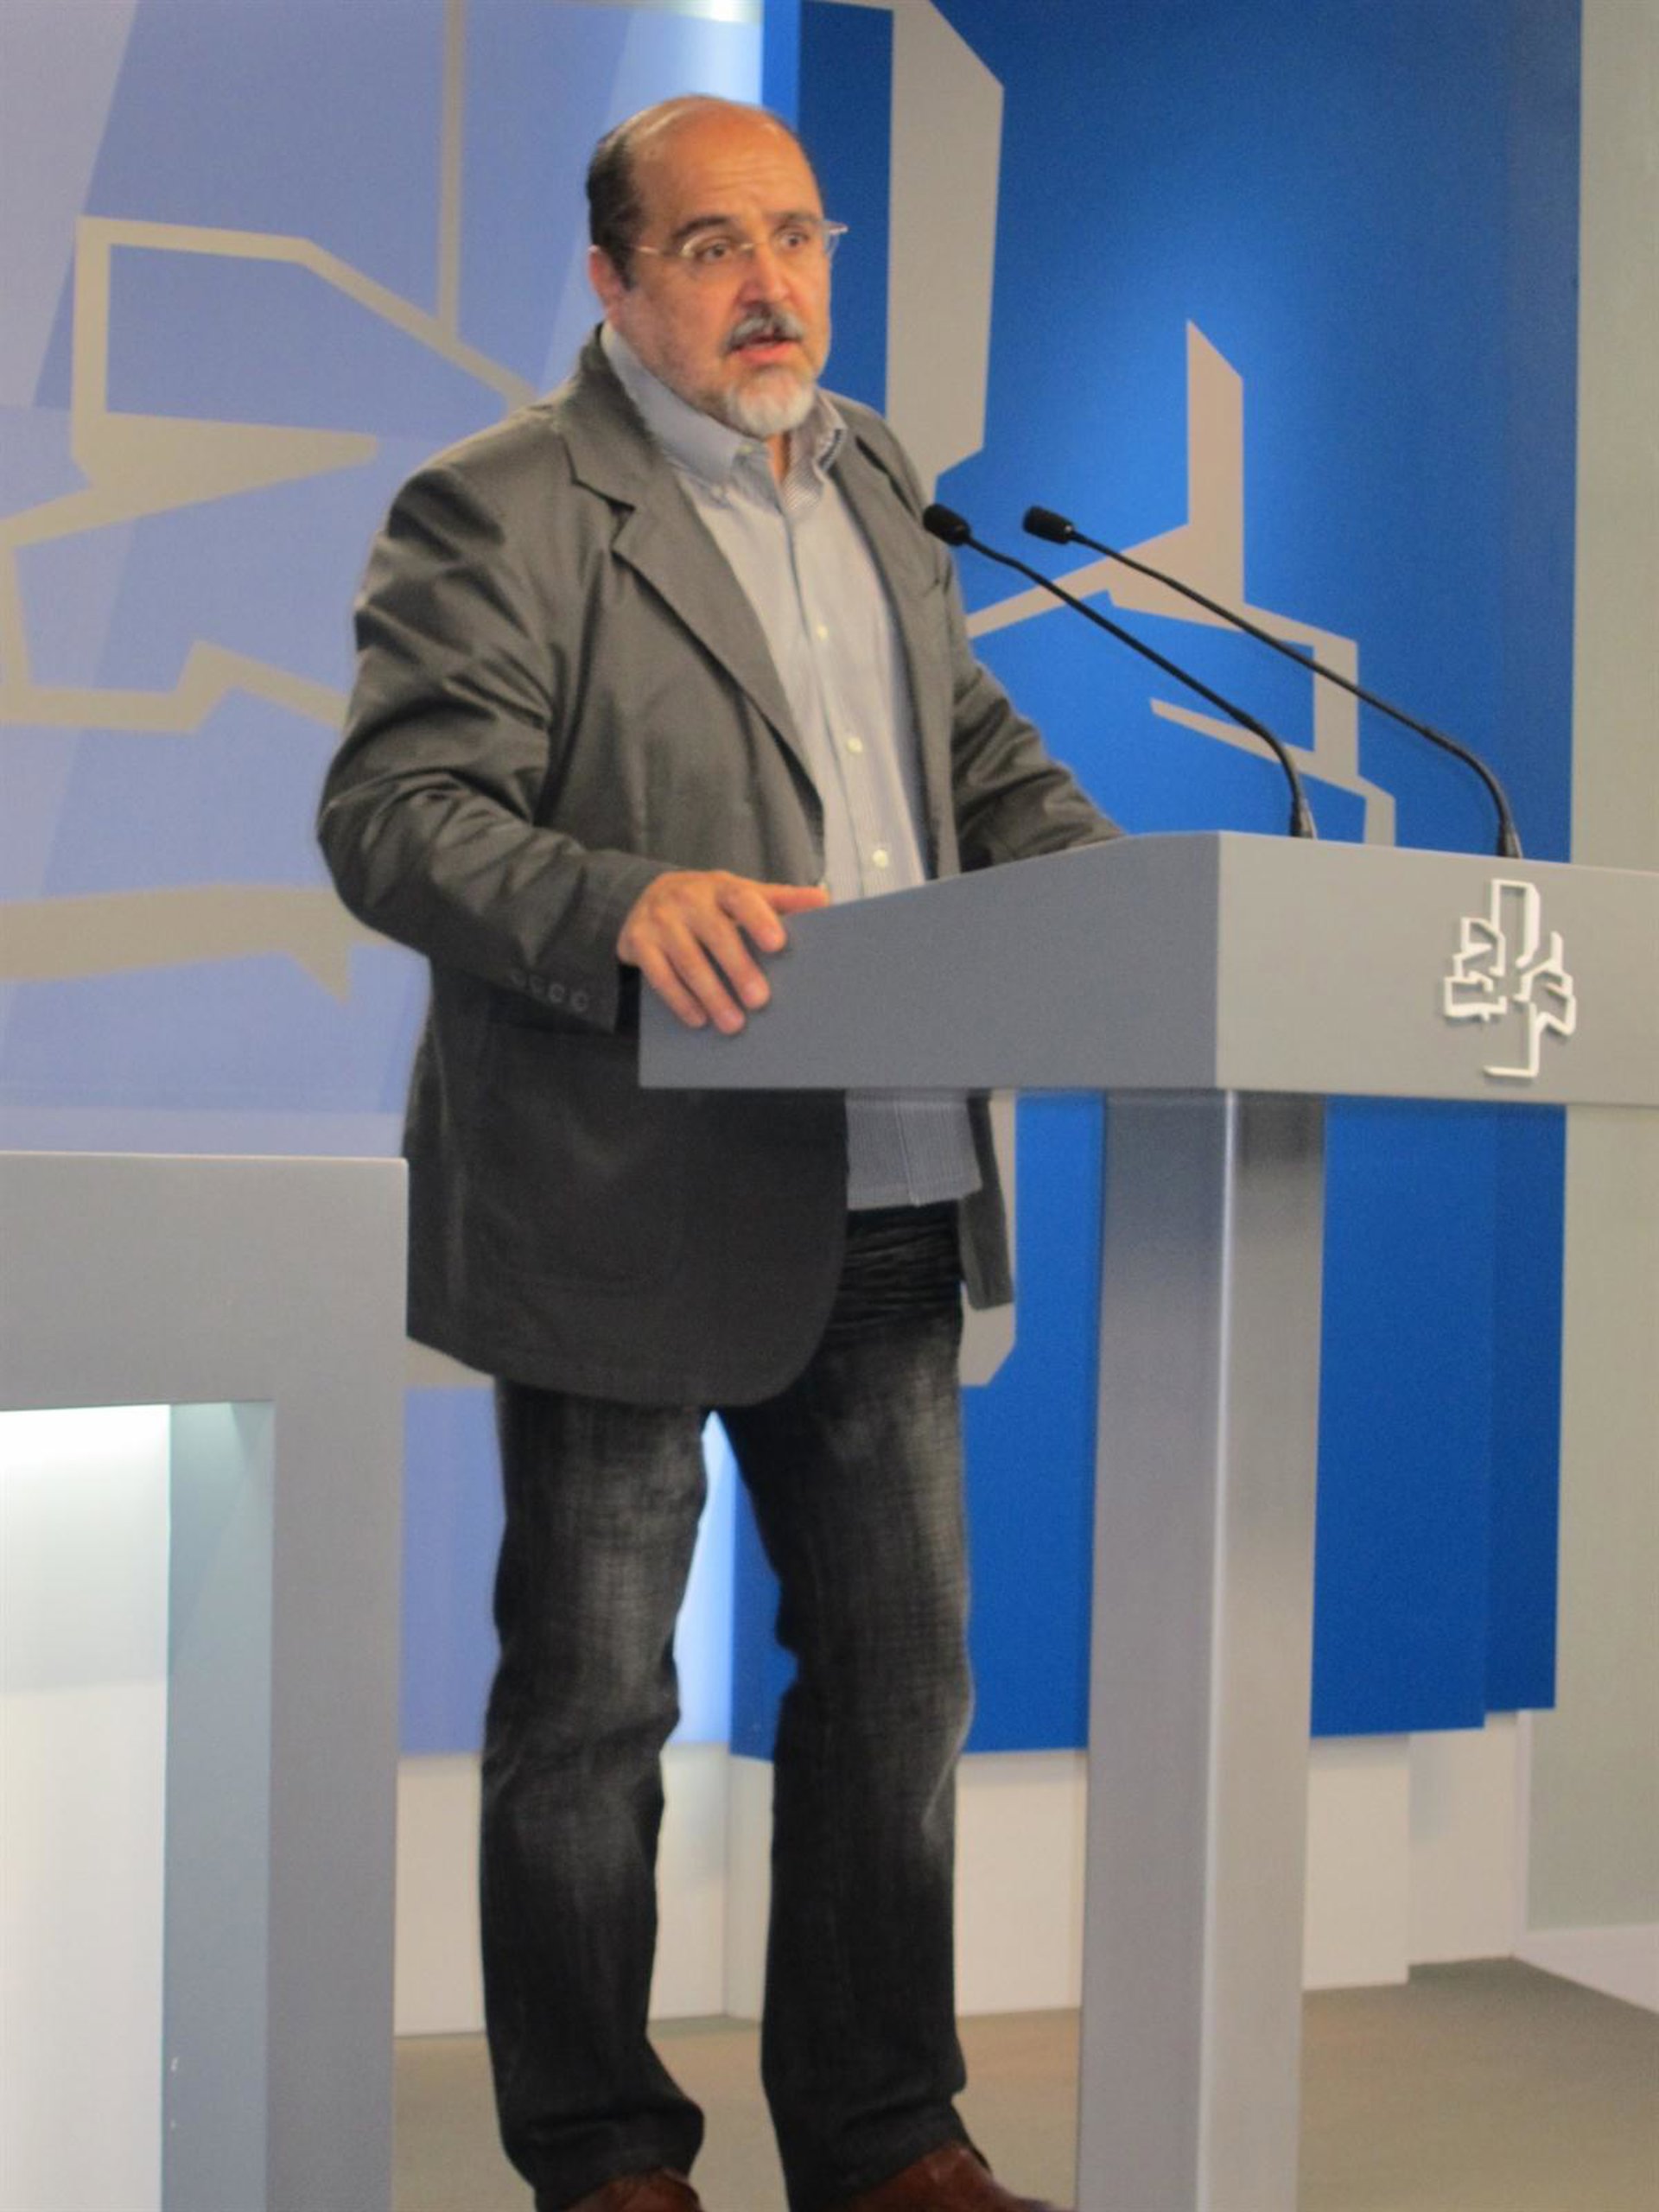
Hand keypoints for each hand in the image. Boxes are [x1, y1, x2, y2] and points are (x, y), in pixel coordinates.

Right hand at [617, 870, 829, 1032]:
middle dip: (739, 969)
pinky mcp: (637, 942)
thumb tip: (823, 901)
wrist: (648, 897)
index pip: (741, 898)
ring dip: (712, 995)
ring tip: (733, 1024)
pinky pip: (659, 976)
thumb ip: (780, 900)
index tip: (778, 944)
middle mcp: (688, 898)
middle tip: (760, 1000)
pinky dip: (680, 1000)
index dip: (759, 919)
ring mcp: (660, 919)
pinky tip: (699, 1019)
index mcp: (720, 886)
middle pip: (716, 933)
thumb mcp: (741, 894)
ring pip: (688, 961)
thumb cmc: (710, 903)